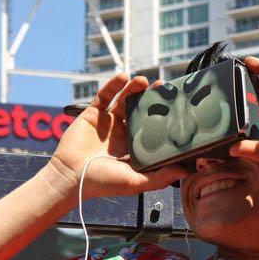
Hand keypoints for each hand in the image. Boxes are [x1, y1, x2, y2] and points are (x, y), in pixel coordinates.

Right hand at [44, 73, 188, 202]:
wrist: (71, 177)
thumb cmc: (102, 183)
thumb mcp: (136, 182)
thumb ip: (161, 176)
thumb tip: (187, 172)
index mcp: (134, 149)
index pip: (153, 129)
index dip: (164, 118)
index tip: (176, 106)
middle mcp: (122, 134)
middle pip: (140, 111)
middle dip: (151, 99)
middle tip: (163, 87)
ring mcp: (107, 123)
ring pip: (123, 101)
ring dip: (134, 89)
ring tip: (143, 80)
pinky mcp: (92, 114)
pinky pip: (103, 96)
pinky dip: (113, 85)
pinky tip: (122, 77)